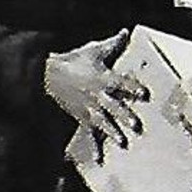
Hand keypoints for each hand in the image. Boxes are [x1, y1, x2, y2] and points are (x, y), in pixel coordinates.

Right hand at [42, 29, 147, 161]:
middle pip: (113, 107)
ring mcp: (89, 108)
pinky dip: (95, 148)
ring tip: (122, 141)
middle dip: (123, 116)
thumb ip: (112, 44)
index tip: (144, 93)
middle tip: (135, 125)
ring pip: (103, 122)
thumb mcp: (93, 50)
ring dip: (112, 132)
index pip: (121, 83)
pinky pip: (90, 134)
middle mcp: (98, 95)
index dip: (132, 87)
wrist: (48, 75)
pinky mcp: (82, 117)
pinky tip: (101, 160)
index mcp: (103, 78)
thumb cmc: (73, 61)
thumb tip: (126, 32)